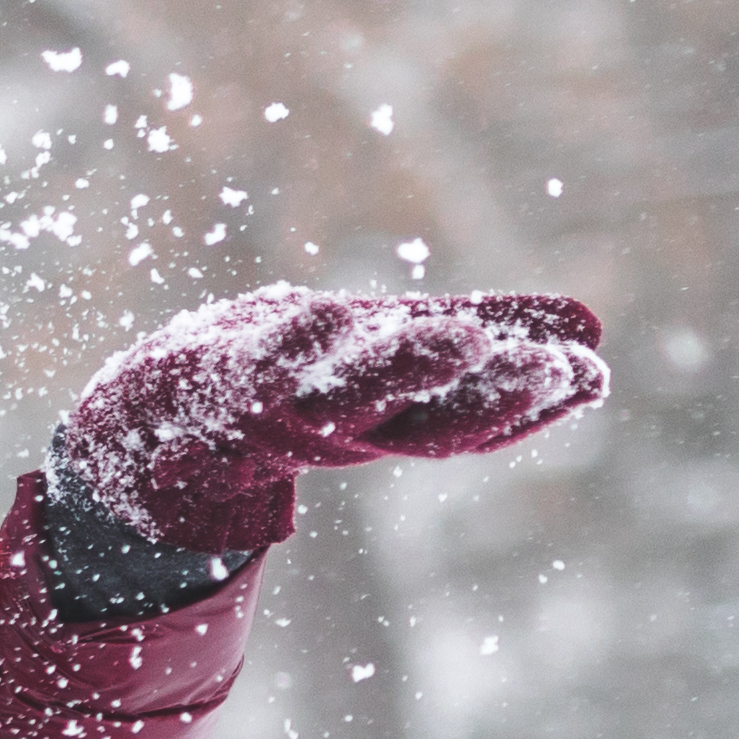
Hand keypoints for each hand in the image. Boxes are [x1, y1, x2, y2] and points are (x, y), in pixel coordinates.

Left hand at [48, 284, 606, 556]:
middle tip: (549, 367)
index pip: (471, 421)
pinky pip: (251, 362)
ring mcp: (275, 406)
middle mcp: (339, 427)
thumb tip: (593, 327)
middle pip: (420, 422)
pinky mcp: (215, 377)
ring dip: (402, 369)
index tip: (592, 376)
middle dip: (487, 396)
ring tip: (461, 339)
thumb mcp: (388, 352)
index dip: (532, 405)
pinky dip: (287, 342)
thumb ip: (478, 338)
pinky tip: (324, 310)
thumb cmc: (283, 381)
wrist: (146, 428)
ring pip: (343, 395)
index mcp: (388, 421)